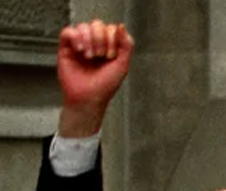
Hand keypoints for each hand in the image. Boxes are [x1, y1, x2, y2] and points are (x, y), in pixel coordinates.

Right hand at [55, 21, 134, 136]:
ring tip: (89, 56)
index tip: (111, 55)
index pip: (110, 29)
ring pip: (83, 26)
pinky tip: (80, 50)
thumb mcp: (122, 65)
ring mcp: (79, 45)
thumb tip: (121, 26)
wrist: (89, 97)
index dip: (112, 38)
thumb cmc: (105, 86)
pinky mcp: (66, 48)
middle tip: (100, 55)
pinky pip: (68, 31)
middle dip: (100, 39)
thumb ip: (126, 45)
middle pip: (97, 24)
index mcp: (108, 46)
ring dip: (89, 40)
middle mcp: (94, 44)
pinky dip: (75, 37)